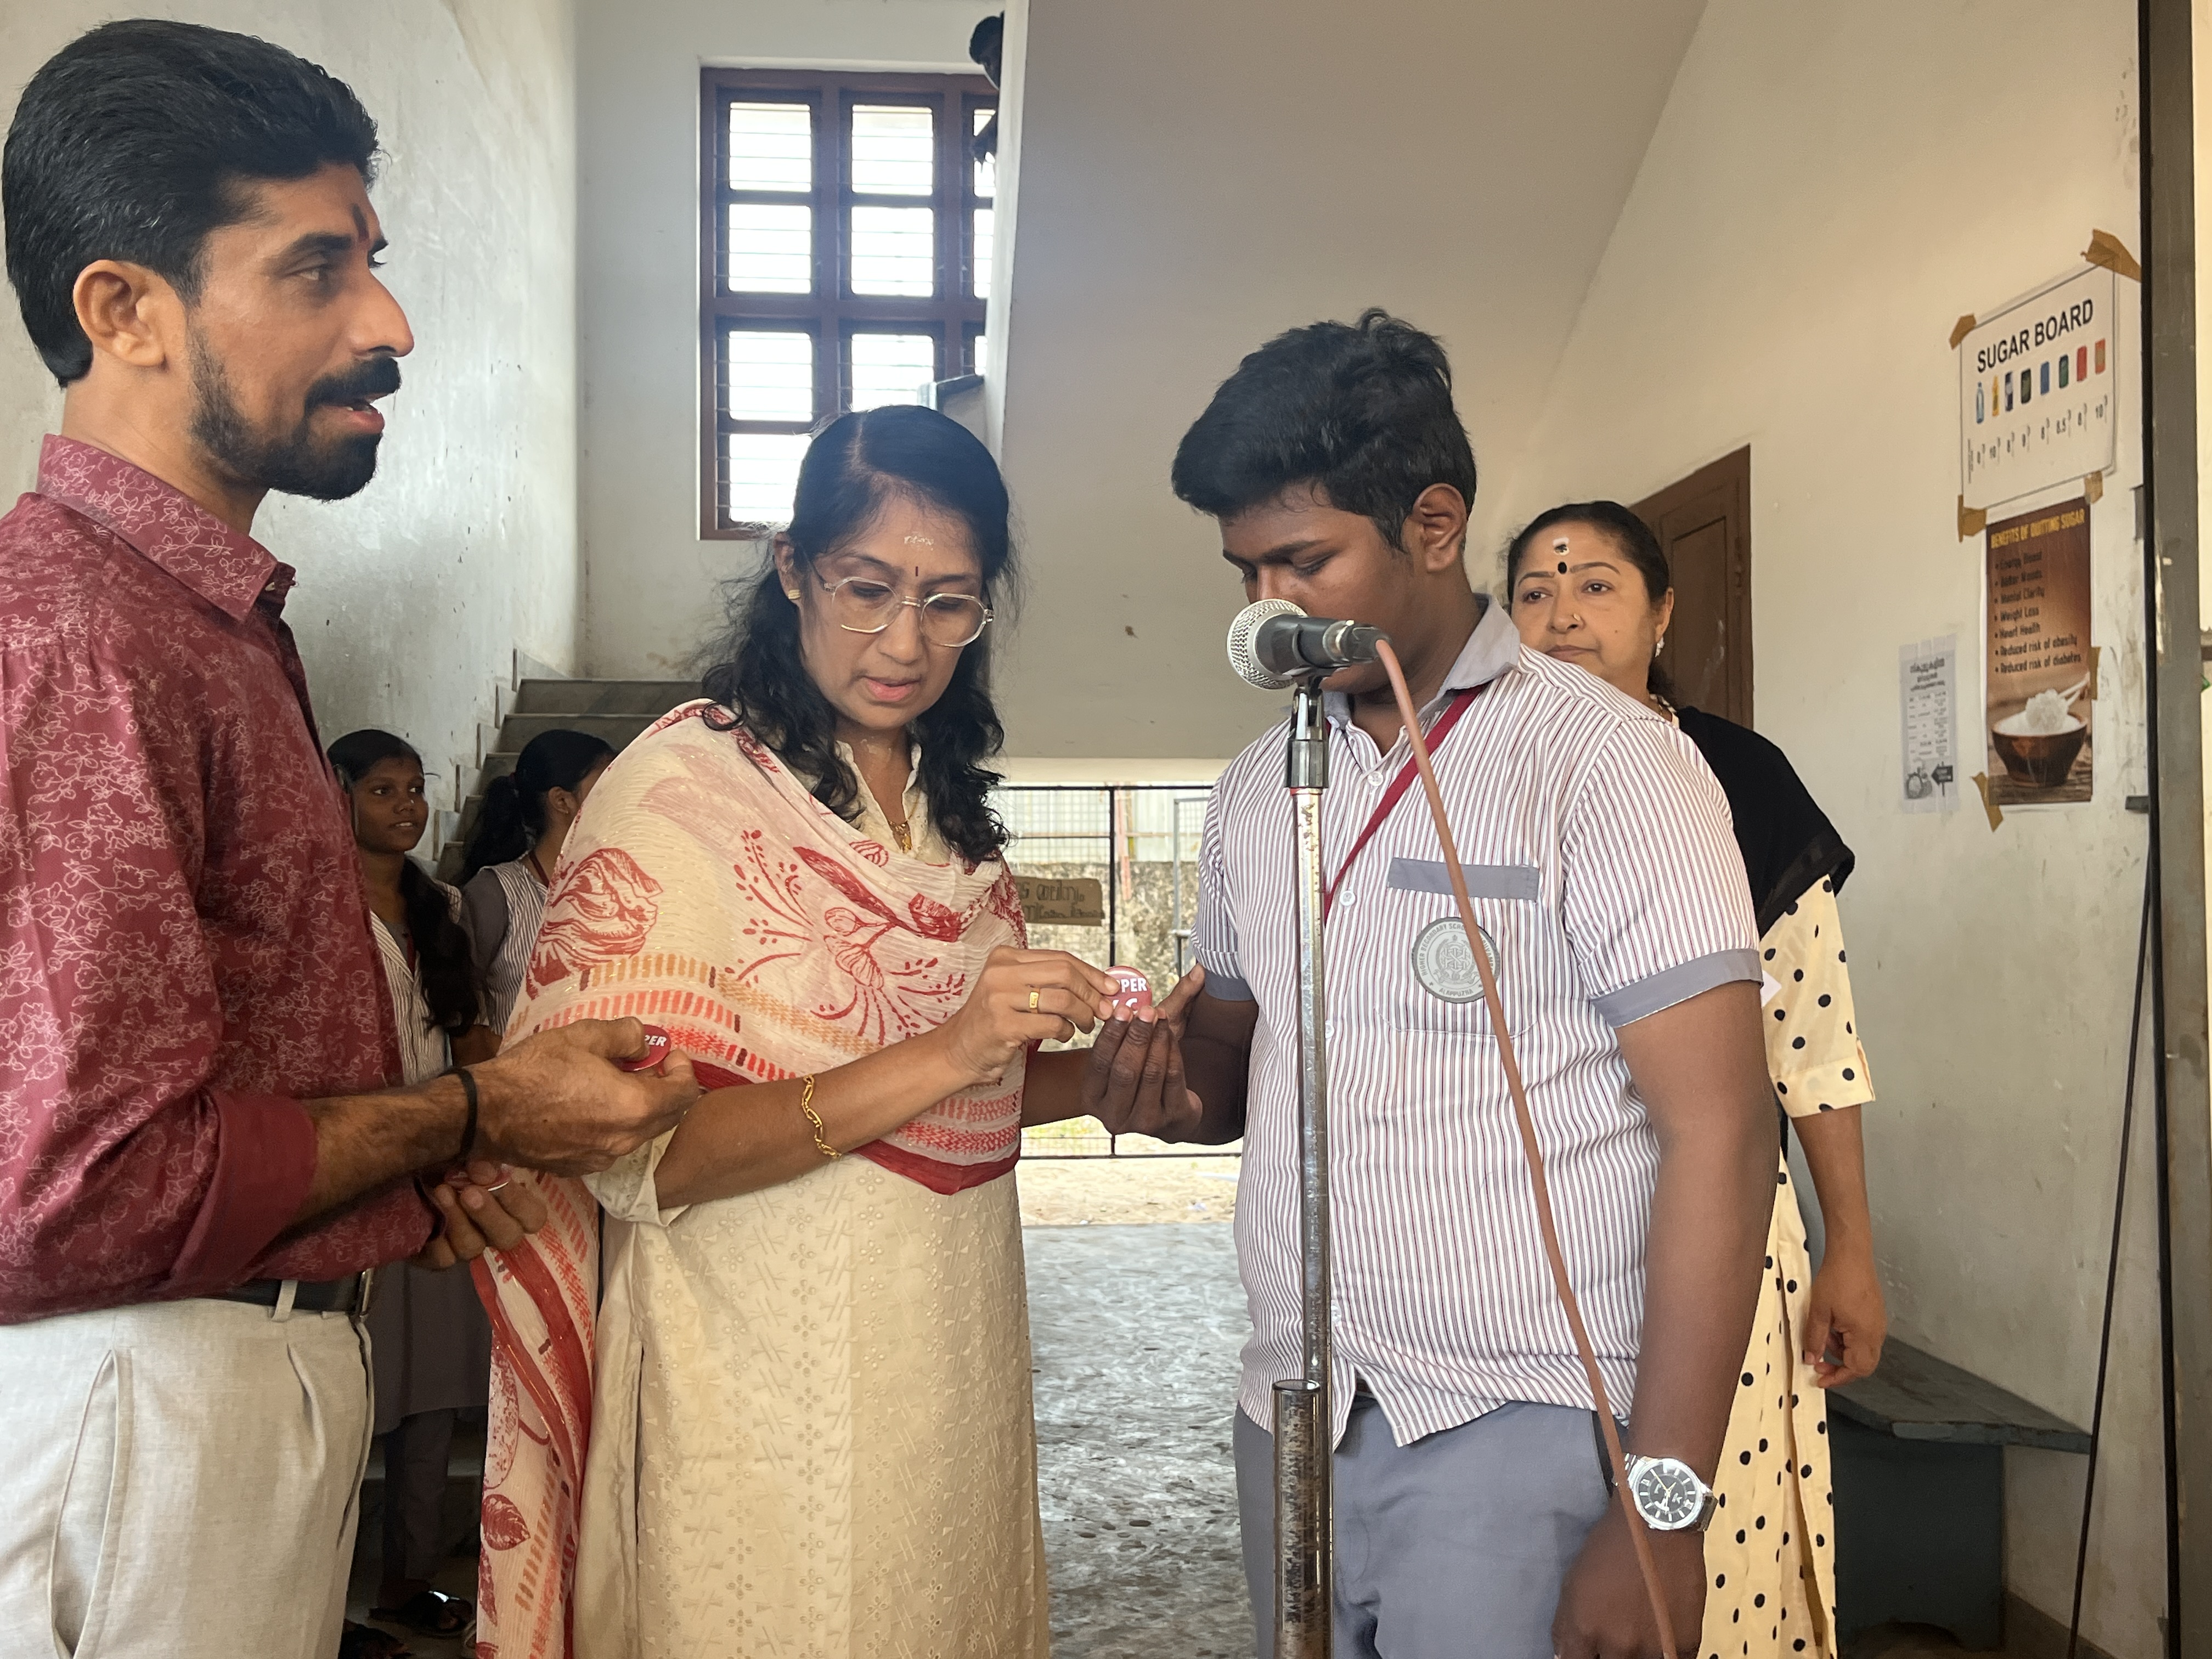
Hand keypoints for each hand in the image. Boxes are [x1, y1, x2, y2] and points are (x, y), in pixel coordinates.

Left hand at [409, 1162, 550, 1267]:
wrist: (410, 1177)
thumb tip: (485, 1170)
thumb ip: (484, 1161)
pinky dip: (435, 1238)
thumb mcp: (469, 1155)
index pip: (533, 1217)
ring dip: (457, 1220)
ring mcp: (469, 1245)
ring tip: (441, 1191)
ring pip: (473, 1247)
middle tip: (469, 1192)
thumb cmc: (451, 1161)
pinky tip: (427, 1216)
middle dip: (489, 1215)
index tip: (495, 1177)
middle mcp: (494, 1229)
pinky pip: (443, 1258)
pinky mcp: (440, 1257)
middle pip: (508, 1237)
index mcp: (512, 1205)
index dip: (518, 1203)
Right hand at [470, 1017, 700, 1174]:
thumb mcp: (584, 1035)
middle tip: (647, 1066)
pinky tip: (592, 1105)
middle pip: (668, 1117)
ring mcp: (602, 1160)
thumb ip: (626, 1036)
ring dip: (641, 1108)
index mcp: (634, 1108)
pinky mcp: (580, 1168)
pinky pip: (613, 1146)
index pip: (684, 1094)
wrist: (485, 1113)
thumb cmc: (534, 1071)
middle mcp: (624, 1141)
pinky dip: (616, 1126)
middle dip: (666, 1089)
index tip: (668, 1054)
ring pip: (640, 1134)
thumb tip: (645, 1044)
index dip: (683, 1070)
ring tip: (617, 1082)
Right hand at [933, 948, 1117, 1087]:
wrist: (957, 1051)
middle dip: (1091, 994)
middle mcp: (1000, 971)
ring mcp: (998, 997)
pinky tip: (1063, 1035)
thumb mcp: (1016, 992)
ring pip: (1062, 999)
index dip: (1091, 973)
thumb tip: (1101, 985)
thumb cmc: (994, 1023)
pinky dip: (1066, 1031)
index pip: (1060, 958)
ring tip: (1084, 1026)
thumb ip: (1049, 982)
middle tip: (1103, 1011)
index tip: (1111, 988)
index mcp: (1005, 956)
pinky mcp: (1002, 1024)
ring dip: (1082, 1015)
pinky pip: (1051, 1024)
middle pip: (1064, 973)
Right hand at [1082, 965, 1205, 1139]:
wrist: (1169, 1113)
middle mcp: (1113, 1115)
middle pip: (1124, 1070)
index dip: (1111, 1035)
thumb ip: (1159, 1008)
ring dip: (1157, 1042)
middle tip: (1145, 1012)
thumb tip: (1199, 970)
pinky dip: (1173, 1053)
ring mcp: (1142, 1122)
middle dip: (1136, 1037)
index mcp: (1092, 1097)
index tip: (1122, 1010)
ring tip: (1161, 1019)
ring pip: (1151, 1074)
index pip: (1098, 1063)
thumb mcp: (1136, 1045)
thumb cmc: (1145, 1073)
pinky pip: (1173, 1080)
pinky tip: (1172, 1034)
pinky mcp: (1170, 1121)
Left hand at [1553, 1505, 1704, 1658]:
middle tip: (1615, 1636)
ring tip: (1637, 1632)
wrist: (1658, 1524)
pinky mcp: (1685, 1644)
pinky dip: (1663, 1655)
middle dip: (1608, 1655)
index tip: (1588, 1652)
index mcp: (1585, 1630)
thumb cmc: (1611, 1546)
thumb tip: (1566, 1657)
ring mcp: (1653, 1648)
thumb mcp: (1573, 1582)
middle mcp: (1617, 1646)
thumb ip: (1567, 1627)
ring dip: (1636, 1656)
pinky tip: (1658, 1639)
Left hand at [1803, 1243, 1887, 1384]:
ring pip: (1862, 1351)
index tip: (1820, 1379)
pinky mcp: (1875, 1315)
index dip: (1837, 1378)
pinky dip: (1847, 1339)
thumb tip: (1811, 1359)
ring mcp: (1878, 1324)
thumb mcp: (1818, 1311)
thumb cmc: (1837, 1278)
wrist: (1851, 1254)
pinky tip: (1832, 1327)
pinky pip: (1863, 1337)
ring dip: (1842, 1351)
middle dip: (1841, 1368)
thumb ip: (1815, 1338)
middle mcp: (1877, 1333)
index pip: (1856, 1369)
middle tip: (1820, 1364)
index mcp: (1865, 1335)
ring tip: (1823, 1338)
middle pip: (1863, 1365)